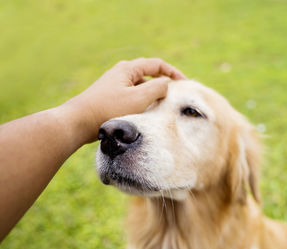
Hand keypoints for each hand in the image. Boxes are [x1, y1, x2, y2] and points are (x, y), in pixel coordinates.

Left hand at [61, 58, 185, 142]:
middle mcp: (121, 74)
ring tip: (161, 107)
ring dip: (153, 95)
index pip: (157, 64)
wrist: (78, 122)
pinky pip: (133, 97)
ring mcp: (115, 86)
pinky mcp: (111, 98)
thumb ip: (158, 88)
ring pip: (141, 87)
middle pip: (149, 74)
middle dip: (163, 84)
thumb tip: (167, 84)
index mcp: (128, 69)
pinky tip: (145, 114)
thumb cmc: (109, 109)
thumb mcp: (139, 98)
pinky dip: (143, 102)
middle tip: (175, 96)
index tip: (185, 84)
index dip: (173, 72)